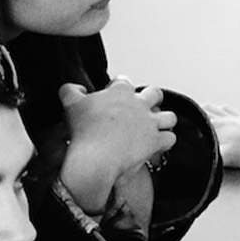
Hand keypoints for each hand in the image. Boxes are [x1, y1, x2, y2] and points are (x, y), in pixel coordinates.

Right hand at [57, 80, 177, 210]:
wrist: (94, 158)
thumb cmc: (82, 133)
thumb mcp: (70, 104)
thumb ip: (71, 91)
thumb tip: (77, 88)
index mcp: (120, 92)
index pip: (124, 82)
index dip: (120, 89)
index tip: (114, 99)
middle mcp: (139, 104)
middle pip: (154, 93)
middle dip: (151, 99)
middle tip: (142, 109)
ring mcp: (150, 122)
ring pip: (169, 117)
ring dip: (164, 121)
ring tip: (156, 127)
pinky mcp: (155, 141)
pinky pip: (170, 138)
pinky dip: (165, 142)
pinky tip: (158, 146)